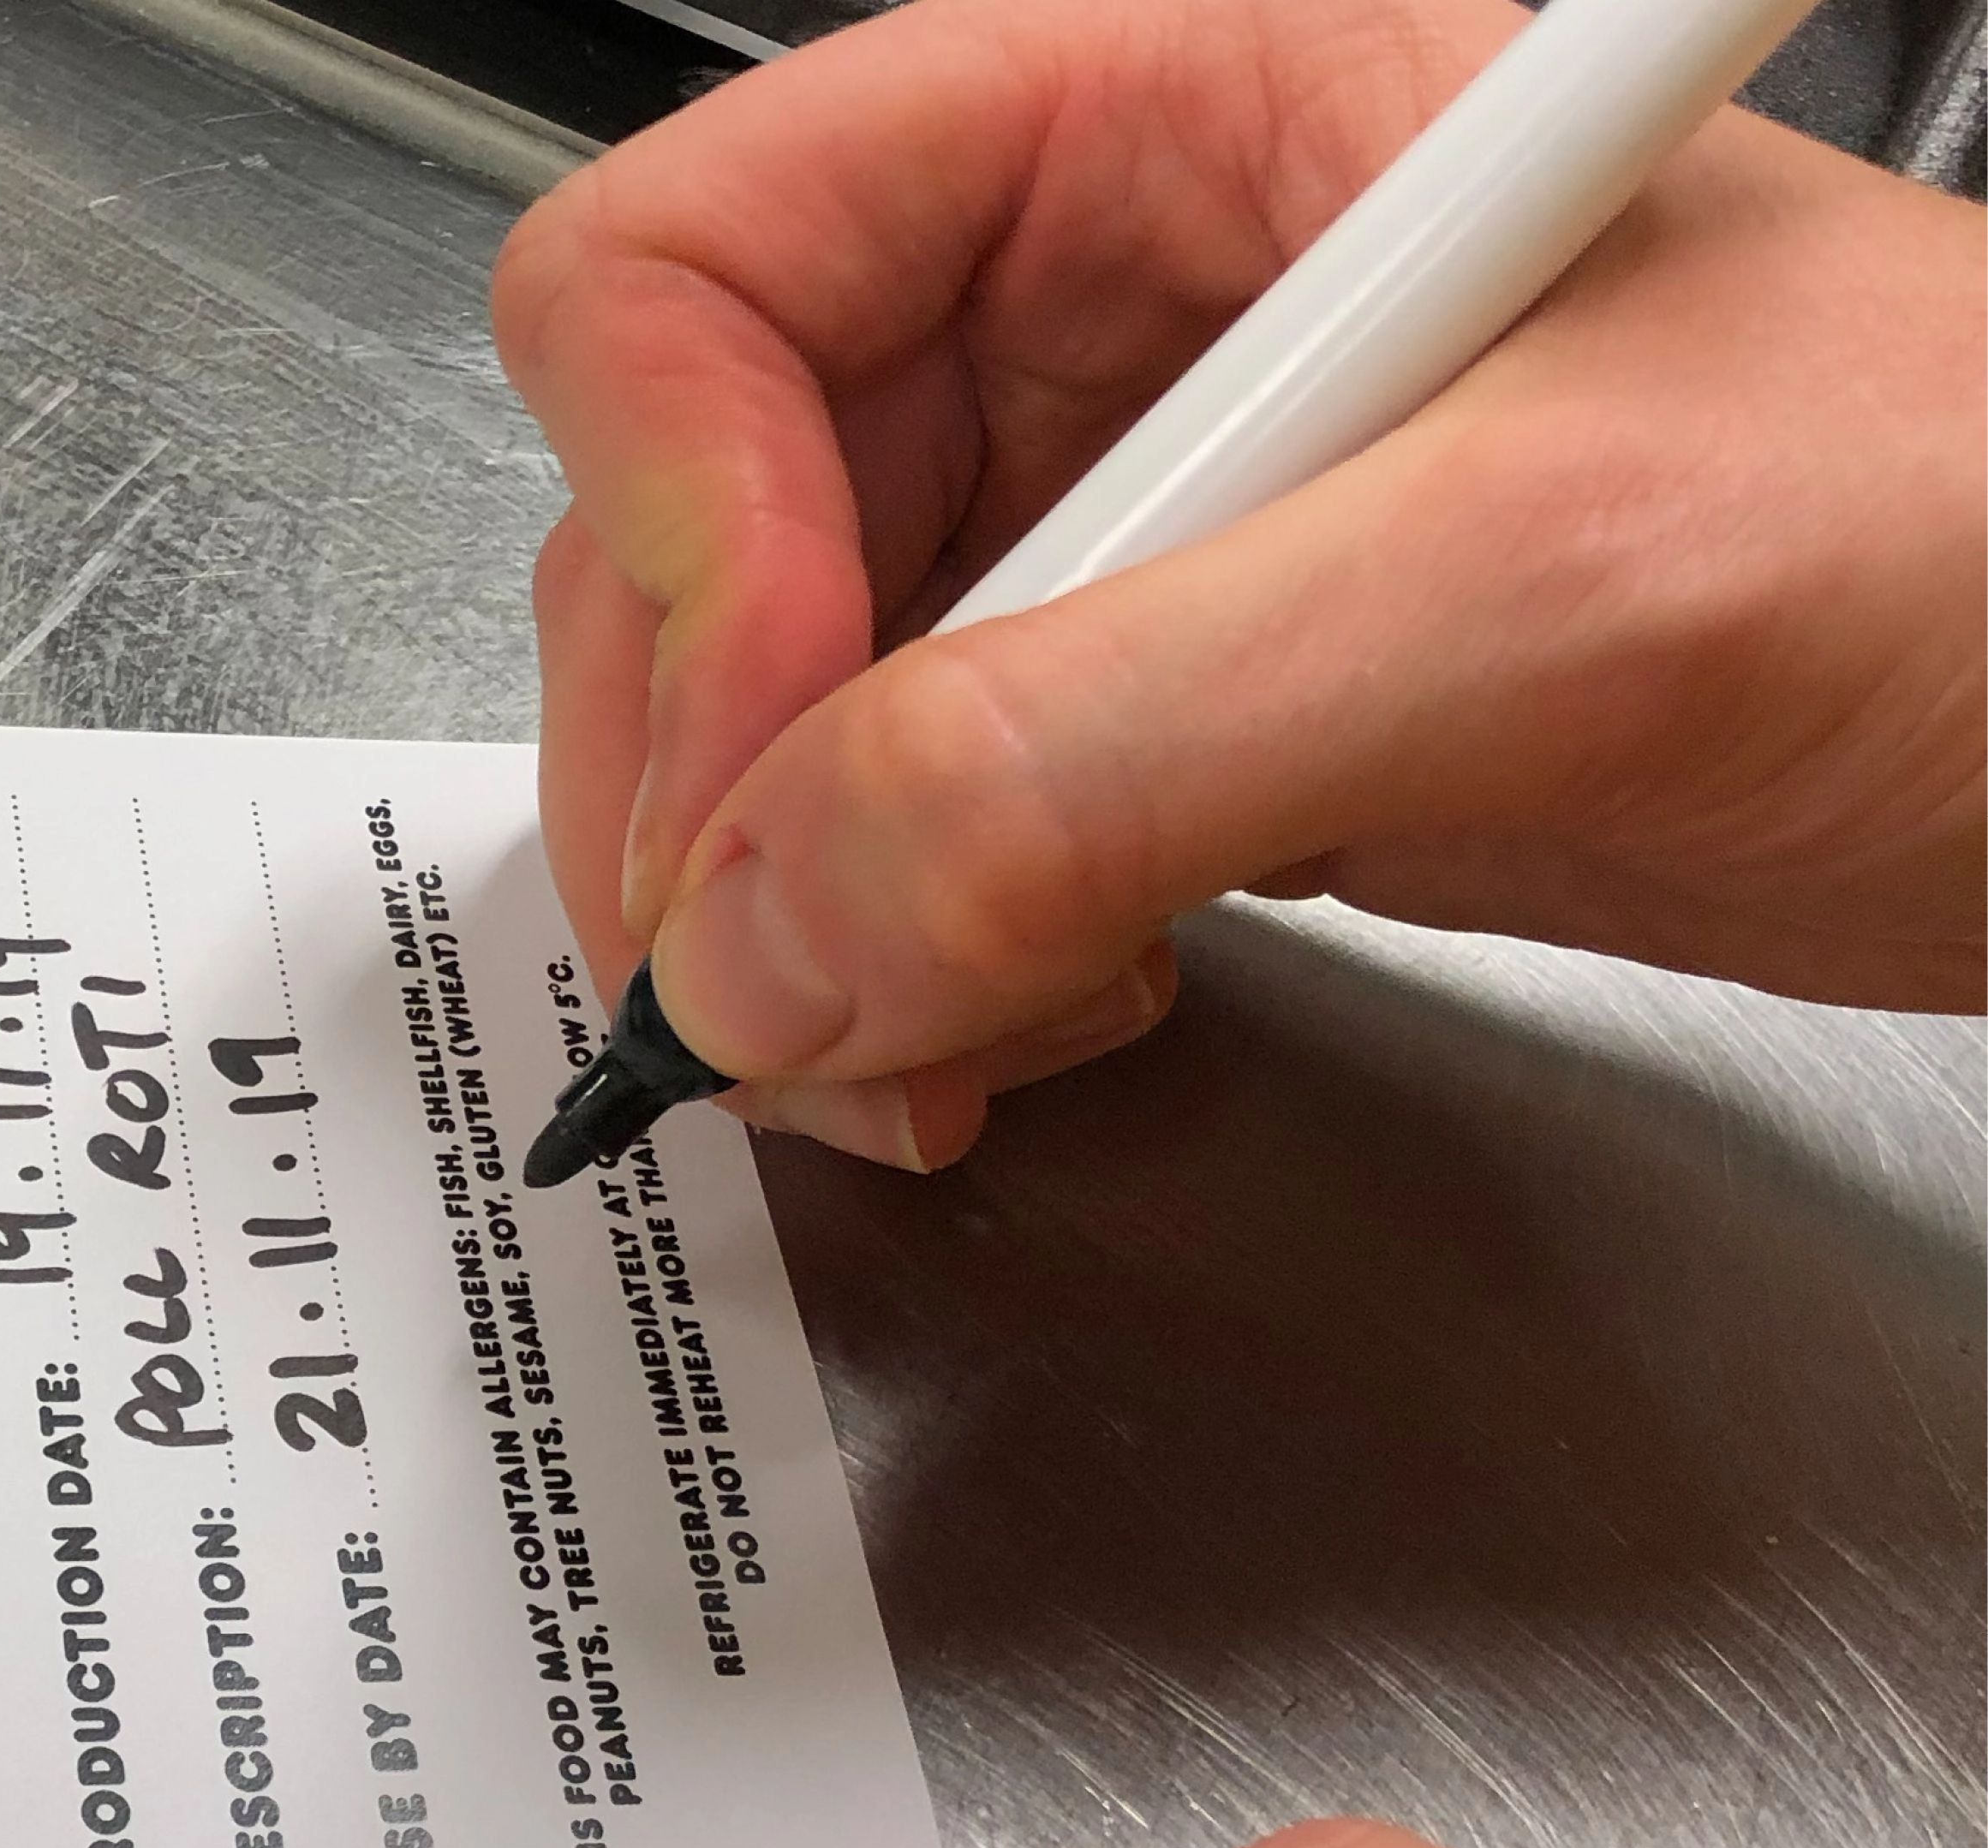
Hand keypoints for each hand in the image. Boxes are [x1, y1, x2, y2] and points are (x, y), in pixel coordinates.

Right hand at [491, 0, 1986, 1171]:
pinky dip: (903, 971)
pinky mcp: (1153, 713)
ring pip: (763, 721)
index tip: (788, 778)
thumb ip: (1119, 741)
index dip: (686, 532)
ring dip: (795, 921)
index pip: (699, 277)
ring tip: (951, 1038)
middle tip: (802, 998)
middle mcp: (1089, 311)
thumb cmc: (1984, 538)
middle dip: (714, 793)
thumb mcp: (1550, 587)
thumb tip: (769, 937)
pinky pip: (893, 844)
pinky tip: (1043, 1015)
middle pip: (680, 529)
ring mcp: (1112, 527)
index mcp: (1152, 120)